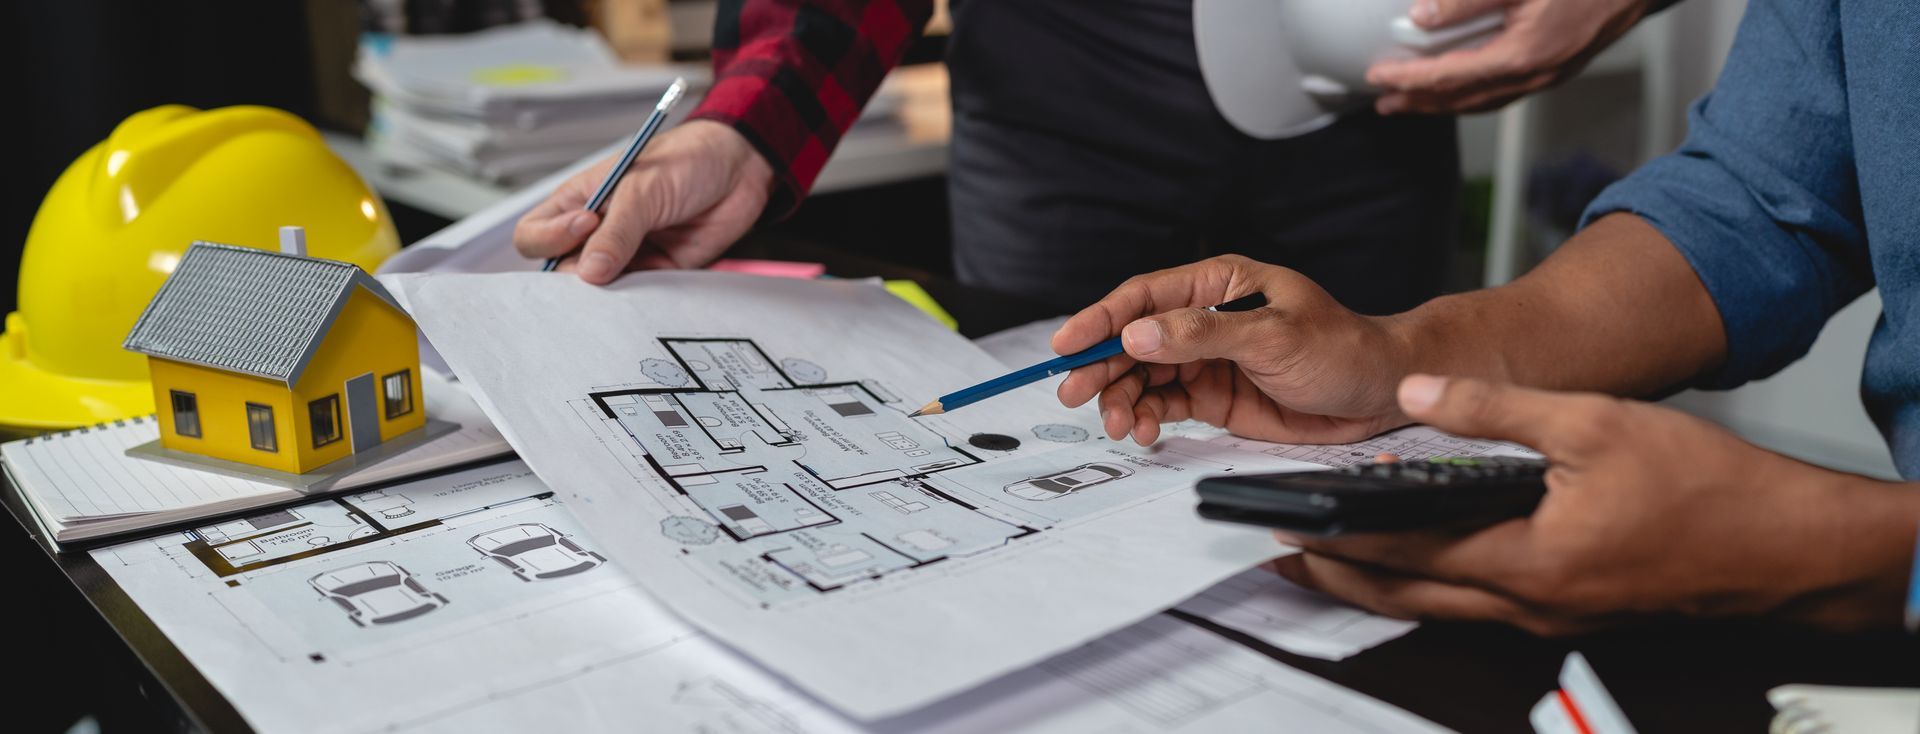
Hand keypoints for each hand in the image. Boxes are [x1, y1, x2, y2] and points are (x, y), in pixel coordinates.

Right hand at [513, 120, 775, 282]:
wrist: (739, 168)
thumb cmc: (684, 160)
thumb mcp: (643, 188)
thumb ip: (617, 231)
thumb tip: (590, 273)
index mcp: (577, 203)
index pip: (535, 235)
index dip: (550, 238)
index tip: (586, 225)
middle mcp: (595, 234)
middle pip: (561, 272)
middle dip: (573, 281)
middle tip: (600, 278)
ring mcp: (625, 256)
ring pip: (599, 292)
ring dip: (607, 298)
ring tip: (629, 291)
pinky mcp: (657, 274)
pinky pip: (637, 298)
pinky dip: (639, 304)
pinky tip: (649, 300)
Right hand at [1052, 255, 1415, 445]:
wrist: (1381, 394)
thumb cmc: (1342, 348)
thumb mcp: (1272, 336)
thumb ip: (1202, 335)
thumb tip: (1137, 334)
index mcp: (1218, 284)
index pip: (1145, 297)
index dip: (1101, 318)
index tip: (1068, 343)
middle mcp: (1205, 318)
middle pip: (1134, 338)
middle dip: (1101, 366)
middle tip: (1075, 392)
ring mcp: (1207, 359)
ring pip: (1143, 375)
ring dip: (1122, 398)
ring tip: (1117, 424)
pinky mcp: (1214, 395)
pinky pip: (1165, 404)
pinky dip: (1147, 418)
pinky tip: (1143, 432)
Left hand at [1271, 374, 1919, 634]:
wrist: (1788, 544)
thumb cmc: (1710, 490)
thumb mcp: (1594, 423)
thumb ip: (1495, 407)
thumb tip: (1418, 391)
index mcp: (1527, 560)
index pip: (1402, 553)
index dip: (1335, 539)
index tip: (1285, 529)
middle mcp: (1531, 601)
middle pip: (1407, 597)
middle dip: (1339, 576)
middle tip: (1286, 554)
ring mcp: (1551, 613)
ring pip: (1441, 607)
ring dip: (1383, 583)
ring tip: (1335, 556)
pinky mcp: (1572, 607)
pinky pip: (1481, 603)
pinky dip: (1436, 583)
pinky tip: (1426, 559)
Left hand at [1367, 0, 1653, 114]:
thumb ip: (1467, 0)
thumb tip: (1422, 17)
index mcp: (1522, 56)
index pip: (1448, 77)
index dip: (1408, 80)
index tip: (1377, 78)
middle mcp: (1535, 75)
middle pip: (1463, 100)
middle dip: (1420, 103)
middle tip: (1384, 102)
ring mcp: (1549, 76)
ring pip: (1484, 101)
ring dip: (1444, 104)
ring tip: (1413, 102)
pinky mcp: (1558, 68)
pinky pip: (1504, 93)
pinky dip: (1474, 95)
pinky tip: (1462, 88)